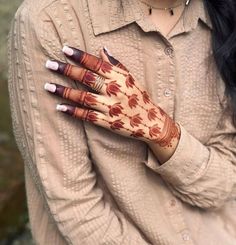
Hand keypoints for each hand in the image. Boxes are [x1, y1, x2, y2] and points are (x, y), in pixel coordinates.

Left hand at [44, 46, 179, 146]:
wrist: (151, 122)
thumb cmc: (140, 98)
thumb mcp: (131, 78)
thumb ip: (116, 65)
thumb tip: (102, 50)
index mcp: (120, 78)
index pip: (97, 64)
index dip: (80, 56)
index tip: (65, 49)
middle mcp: (115, 91)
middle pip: (88, 78)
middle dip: (67, 70)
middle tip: (50, 64)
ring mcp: (111, 107)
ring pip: (84, 97)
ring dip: (65, 91)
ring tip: (48, 86)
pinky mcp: (108, 122)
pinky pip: (88, 116)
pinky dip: (74, 111)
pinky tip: (60, 107)